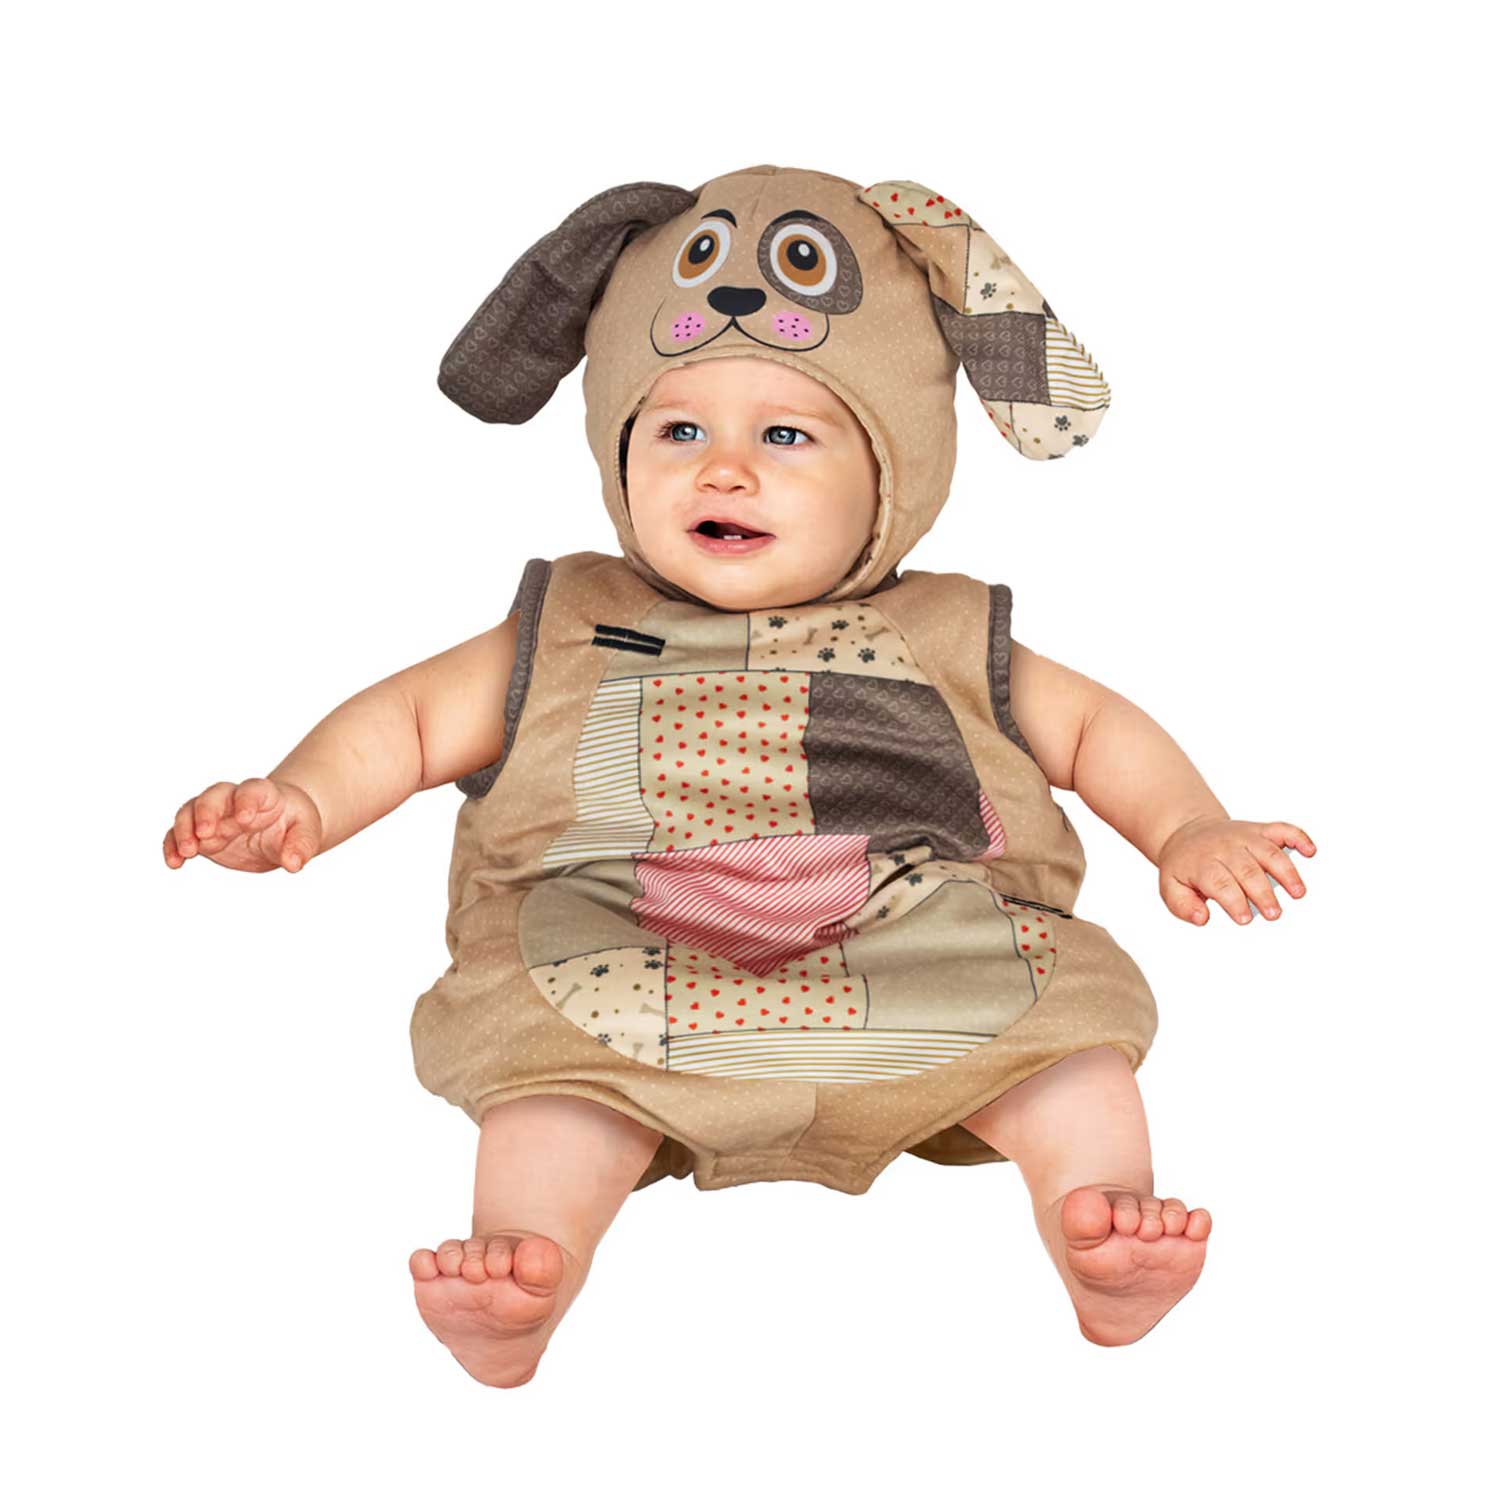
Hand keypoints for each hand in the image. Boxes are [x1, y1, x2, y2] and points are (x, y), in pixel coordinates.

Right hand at [163, 777, 323, 873]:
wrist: (280, 827)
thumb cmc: (294, 823)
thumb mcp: (306, 833)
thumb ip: (301, 846)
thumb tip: (293, 864)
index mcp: (262, 794)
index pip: (251, 790)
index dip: (245, 801)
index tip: (244, 818)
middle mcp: (232, 801)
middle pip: (213, 796)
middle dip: (206, 812)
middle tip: (205, 833)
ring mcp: (214, 816)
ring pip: (190, 812)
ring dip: (184, 829)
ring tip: (188, 852)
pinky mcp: (201, 834)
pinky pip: (179, 835)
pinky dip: (172, 846)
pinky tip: (174, 863)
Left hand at [1157, 815, 1314, 925]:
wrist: (1185, 832)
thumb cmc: (1184, 865)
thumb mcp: (1171, 887)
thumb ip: (1182, 905)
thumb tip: (1202, 918)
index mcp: (1204, 863)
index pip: (1221, 883)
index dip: (1234, 901)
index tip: (1244, 919)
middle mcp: (1226, 848)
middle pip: (1248, 871)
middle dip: (1263, 893)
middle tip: (1274, 914)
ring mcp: (1245, 837)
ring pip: (1269, 852)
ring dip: (1287, 872)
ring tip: (1298, 893)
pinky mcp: (1260, 830)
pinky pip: (1282, 830)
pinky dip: (1299, 838)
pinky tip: (1310, 851)